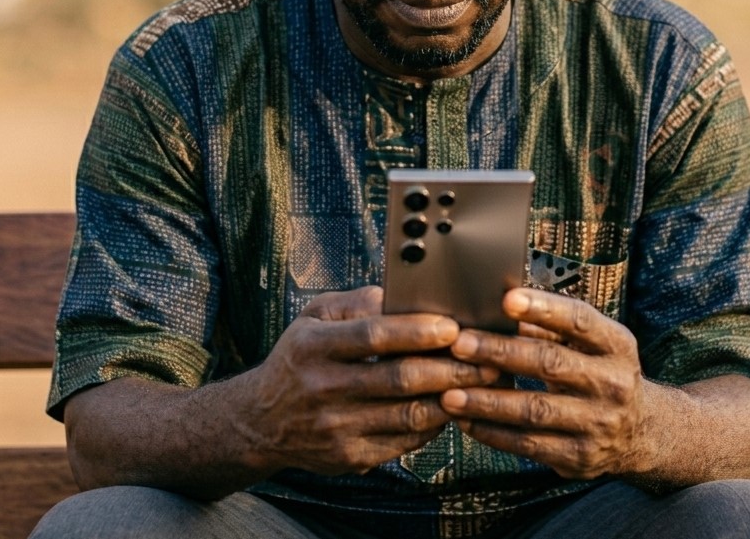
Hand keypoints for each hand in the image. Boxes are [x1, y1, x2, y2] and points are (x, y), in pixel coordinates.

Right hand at [237, 285, 499, 476]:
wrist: (262, 421)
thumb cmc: (300, 357)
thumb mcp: (315, 317)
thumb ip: (358, 303)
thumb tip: (403, 293)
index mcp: (314, 346)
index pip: (372, 337)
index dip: (416, 332)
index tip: (452, 326)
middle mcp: (323, 389)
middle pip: (398, 379)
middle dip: (449, 368)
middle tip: (487, 356)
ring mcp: (336, 428)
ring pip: (407, 414)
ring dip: (451, 397)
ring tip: (483, 381)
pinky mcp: (350, 456)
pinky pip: (404, 441)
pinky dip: (433, 424)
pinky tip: (453, 406)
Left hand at [439, 287, 644, 479]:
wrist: (642, 432)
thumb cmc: (601, 371)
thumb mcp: (592, 343)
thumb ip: (552, 325)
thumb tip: (504, 301)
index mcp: (616, 345)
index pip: (579, 321)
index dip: (543, 309)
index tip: (506, 300)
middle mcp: (612, 384)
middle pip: (550, 363)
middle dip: (500, 352)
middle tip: (459, 344)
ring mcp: (597, 423)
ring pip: (535, 410)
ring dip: (487, 401)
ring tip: (450, 393)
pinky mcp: (580, 457)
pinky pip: (529, 445)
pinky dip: (493, 433)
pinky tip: (465, 421)